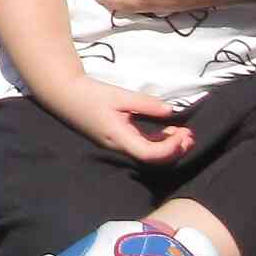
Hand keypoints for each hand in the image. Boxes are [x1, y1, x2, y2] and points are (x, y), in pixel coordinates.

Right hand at [48, 79, 195, 165]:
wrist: (65, 95)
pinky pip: (141, 146)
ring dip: (168, 147)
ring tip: (184, 134)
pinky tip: (168, 132)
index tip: (183, 133)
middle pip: (152, 160)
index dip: (170, 148)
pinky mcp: (118, 139)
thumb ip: (146, 104)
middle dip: (174, 150)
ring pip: (148, 154)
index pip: (150, 155)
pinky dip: (157, 142)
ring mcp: (118, 145)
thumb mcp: (120, 96)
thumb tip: (171, 111)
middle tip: (190, 135)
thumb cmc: (90, 94)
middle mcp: (119, 147)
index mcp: (119, 138)